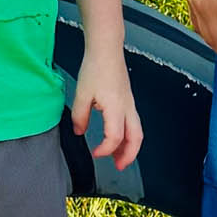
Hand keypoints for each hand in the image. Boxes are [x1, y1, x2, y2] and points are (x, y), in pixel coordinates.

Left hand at [70, 55, 142, 169]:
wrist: (107, 50)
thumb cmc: (95, 68)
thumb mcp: (81, 94)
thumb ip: (80, 116)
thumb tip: (80, 132)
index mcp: (116, 108)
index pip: (114, 137)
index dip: (105, 149)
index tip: (95, 153)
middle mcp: (127, 108)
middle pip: (136, 138)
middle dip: (129, 155)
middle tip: (118, 166)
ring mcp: (130, 104)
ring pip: (137, 131)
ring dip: (130, 146)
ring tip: (118, 156)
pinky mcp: (128, 100)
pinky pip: (133, 123)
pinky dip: (129, 135)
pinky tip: (117, 136)